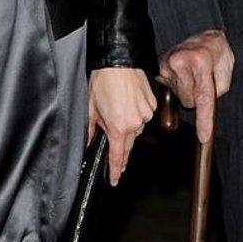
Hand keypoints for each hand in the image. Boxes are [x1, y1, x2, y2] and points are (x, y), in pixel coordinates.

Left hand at [87, 66, 156, 185]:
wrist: (118, 62)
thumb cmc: (103, 81)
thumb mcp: (90, 108)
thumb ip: (91, 129)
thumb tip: (90, 141)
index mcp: (118, 127)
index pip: (117, 156)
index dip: (115, 170)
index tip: (114, 179)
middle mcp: (135, 124)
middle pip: (128, 144)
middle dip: (121, 147)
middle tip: (115, 149)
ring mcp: (146, 114)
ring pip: (137, 128)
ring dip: (128, 125)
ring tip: (117, 109)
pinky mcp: (153, 105)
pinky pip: (144, 115)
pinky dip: (137, 113)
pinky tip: (128, 103)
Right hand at [159, 28, 233, 144]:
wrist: (206, 35)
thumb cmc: (218, 53)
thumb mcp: (226, 72)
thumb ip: (217, 92)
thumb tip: (203, 105)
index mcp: (200, 62)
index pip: (202, 97)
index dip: (204, 120)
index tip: (204, 137)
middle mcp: (180, 62)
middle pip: (188, 100)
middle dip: (196, 97)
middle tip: (202, 81)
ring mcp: (167, 64)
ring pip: (179, 96)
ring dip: (187, 90)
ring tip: (193, 75)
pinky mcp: (159, 67)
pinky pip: (169, 88)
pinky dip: (178, 85)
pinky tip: (182, 74)